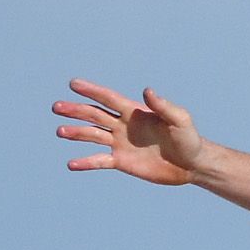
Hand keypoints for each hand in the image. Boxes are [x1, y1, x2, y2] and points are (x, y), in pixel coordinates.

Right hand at [55, 79, 207, 185]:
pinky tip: (71, 164)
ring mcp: (121, 143)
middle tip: (57, 107)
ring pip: (93, 136)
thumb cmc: (189, 139)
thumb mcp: (180, 120)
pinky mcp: (122, 162)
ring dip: (76, 133)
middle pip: (94, 115)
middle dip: (76, 110)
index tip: (73, 84)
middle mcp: (123, 125)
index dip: (92, 91)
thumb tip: (147, 91)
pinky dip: (86, 162)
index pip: (109, 98)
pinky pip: (99, 161)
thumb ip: (163, 106)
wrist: (192, 165)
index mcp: (135, 112)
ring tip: (60, 131)